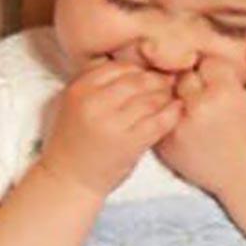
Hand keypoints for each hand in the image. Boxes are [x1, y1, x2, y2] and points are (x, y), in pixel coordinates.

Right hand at [40, 61, 182, 196]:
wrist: (68, 178)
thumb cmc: (75, 142)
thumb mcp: (75, 105)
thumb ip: (97, 86)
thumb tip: (135, 70)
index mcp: (80, 89)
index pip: (118, 67)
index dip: (138, 69)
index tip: (147, 74)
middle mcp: (94, 103)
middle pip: (137, 80)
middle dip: (156, 80)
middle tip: (167, 82)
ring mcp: (112, 123)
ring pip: (150, 99)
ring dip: (165, 96)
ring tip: (171, 97)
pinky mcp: (129, 143)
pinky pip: (158, 121)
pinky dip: (172, 114)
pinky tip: (177, 110)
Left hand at [155, 40, 245, 195]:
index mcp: (223, 92)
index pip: (206, 62)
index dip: (213, 70)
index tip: (220, 81)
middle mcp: (197, 107)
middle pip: (183, 75)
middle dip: (193, 80)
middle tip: (204, 92)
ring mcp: (177, 126)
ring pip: (167, 93)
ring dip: (176, 95)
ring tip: (191, 105)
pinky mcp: (165, 142)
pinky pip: (157, 116)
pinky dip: (165, 114)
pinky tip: (181, 118)